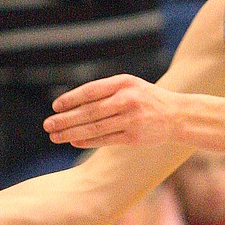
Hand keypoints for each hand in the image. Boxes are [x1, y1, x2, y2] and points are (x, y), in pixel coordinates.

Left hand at [44, 74, 182, 147]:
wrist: (177, 115)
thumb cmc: (147, 99)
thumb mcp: (130, 85)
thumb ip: (105, 91)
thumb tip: (72, 104)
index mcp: (124, 83)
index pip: (91, 91)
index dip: (71, 99)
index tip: (55, 106)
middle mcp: (127, 100)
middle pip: (89, 112)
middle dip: (65, 119)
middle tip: (48, 125)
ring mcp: (131, 120)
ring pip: (95, 128)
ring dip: (71, 133)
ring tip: (55, 136)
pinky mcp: (134, 137)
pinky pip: (105, 140)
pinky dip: (87, 141)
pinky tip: (73, 141)